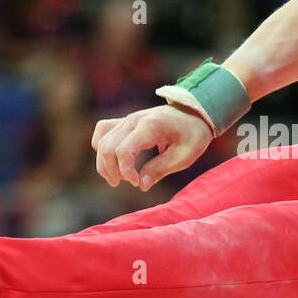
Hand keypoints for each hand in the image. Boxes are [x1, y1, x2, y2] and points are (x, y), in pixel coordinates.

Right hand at [91, 104, 211, 189]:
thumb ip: (161, 169)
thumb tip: (140, 185)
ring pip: (102, 141)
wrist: (195, 113)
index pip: (124, 150)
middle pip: (108, 147)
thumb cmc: (193, 135)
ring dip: (105, 164)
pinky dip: (101, 147)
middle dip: (113, 171)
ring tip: (118, 179)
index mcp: (150, 127)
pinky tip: (111, 160)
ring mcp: (128, 119)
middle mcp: (134, 120)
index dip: (125, 171)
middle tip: (131, 182)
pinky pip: (103, 131)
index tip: (137, 183)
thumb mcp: (184, 156)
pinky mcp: (125, 121)